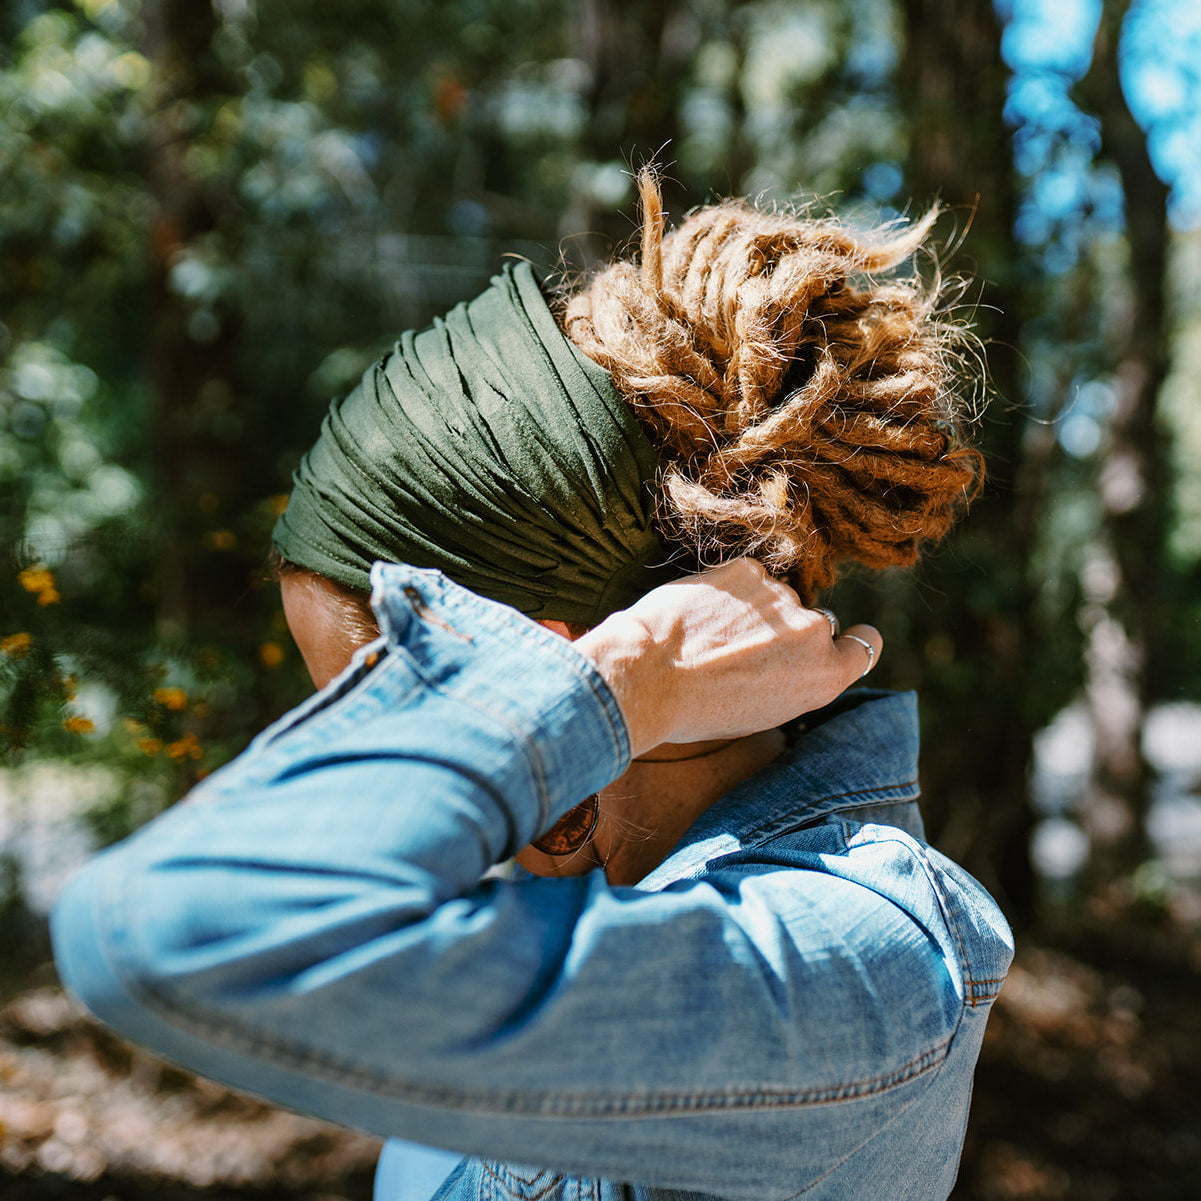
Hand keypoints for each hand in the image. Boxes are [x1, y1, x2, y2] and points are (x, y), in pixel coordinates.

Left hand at [573, 558, 881, 757]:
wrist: (649, 677)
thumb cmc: (697, 710)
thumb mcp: (762, 713)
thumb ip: (793, 680)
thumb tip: (788, 658)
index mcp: (824, 678)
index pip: (865, 645)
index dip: (851, 640)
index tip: (838, 639)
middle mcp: (815, 632)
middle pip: (814, 623)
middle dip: (786, 633)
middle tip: (742, 652)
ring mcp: (783, 596)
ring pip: (775, 599)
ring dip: (753, 610)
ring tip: (710, 637)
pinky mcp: (748, 569)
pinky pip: (747, 578)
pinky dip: (728, 591)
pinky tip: (701, 614)